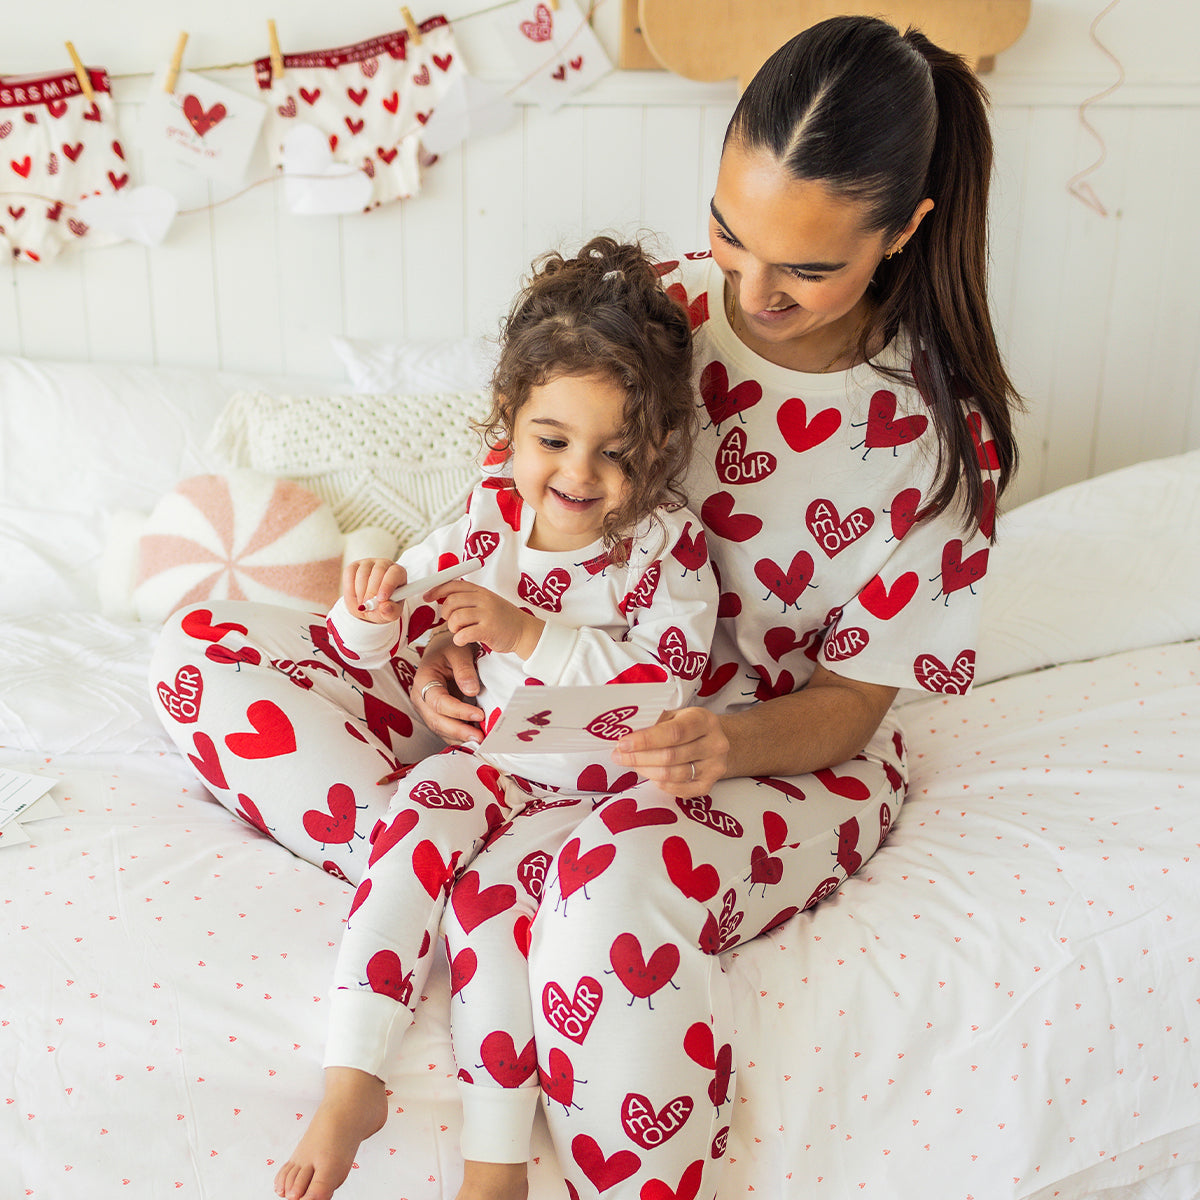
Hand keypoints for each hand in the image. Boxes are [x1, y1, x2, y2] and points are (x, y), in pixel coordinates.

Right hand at [343, 558, 406, 623]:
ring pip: (362, 573)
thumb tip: (385, 608)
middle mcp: (384, 564)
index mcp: (399, 573)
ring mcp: (368, 563)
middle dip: (371, 591)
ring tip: (363, 605)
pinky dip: (350, 589)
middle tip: (368, 605)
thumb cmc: (384, 607)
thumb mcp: (391, 614)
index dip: (388, 585)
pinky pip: (349, 574)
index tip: (381, 599)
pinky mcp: (354, 566)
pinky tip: (355, 598)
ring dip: (360, 593)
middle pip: (378, 571)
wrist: (369, 606)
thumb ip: (391, 612)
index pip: (395, 573)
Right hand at [411, 630, 485, 744]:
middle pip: (436, 720)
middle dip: (459, 731)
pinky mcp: (436, 714)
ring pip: (440, 728)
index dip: (458, 711)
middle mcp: (420, 697)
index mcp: (423, 680)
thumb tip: (471, 690)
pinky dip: (458, 736)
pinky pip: (445, 729)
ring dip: (459, 737)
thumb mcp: (459, 651)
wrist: (444, 649)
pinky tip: (473, 738)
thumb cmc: (450, 648)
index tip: (478, 715)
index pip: (439, 702)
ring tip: (480, 741)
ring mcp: (426, 708)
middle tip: (479, 737)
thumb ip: (464, 670)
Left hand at [433, 580, 543, 659]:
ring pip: (456, 618)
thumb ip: (468, 599)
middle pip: (451, 601)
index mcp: (481, 591)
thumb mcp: (487, 602)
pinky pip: (464, 634)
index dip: (437, 590)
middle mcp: (484, 600)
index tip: (428, 597)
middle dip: (445, 613)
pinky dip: (459, 639)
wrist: (524, 631)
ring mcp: (487, 614)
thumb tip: (442, 597)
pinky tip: (464, 640)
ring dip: (453, 627)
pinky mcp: (488, 630)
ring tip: (460, 631)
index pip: (453, 584)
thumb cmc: (503, 619)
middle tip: (450, 621)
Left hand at [612, 706, 729, 796]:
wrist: (715, 742)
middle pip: (670, 756)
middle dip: (639, 757)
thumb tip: (626, 733)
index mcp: (704, 721)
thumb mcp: (676, 715)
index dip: (646, 740)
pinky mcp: (708, 785)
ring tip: (632, 763)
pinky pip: (678, 789)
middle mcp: (714, 744)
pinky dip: (659, 783)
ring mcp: (714, 767)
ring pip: (672, 775)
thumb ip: (655, 722)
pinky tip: (649, 773)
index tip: (623, 743)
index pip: (673, 733)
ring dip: (646, 770)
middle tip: (619, 755)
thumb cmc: (689, 726)